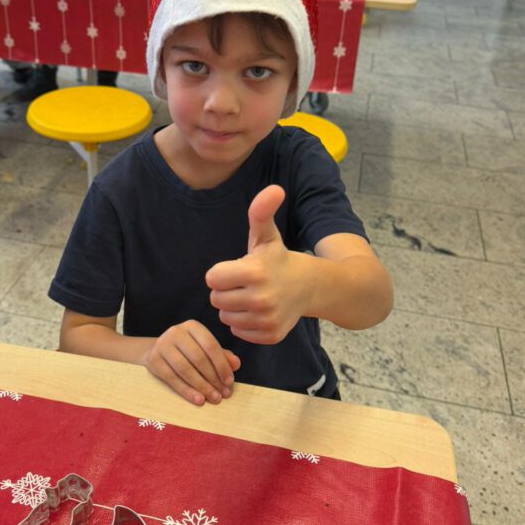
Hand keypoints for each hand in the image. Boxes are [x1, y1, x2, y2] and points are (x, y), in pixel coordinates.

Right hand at [143, 319, 239, 405]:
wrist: (157, 351)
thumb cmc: (187, 350)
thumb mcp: (204, 349)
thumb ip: (222, 356)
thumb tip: (236, 364)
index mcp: (192, 326)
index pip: (211, 345)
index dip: (222, 365)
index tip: (230, 382)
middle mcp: (176, 332)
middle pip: (198, 358)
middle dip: (213, 379)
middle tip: (223, 394)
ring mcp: (162, 345)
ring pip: (185, 369)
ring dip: (202, 387)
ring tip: (213, 398)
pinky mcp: (153, 359)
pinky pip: (172, 379)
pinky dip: (187, 391)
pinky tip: (198, 399)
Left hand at [206, 185, 305, 343]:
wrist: (312, 287)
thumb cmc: (280, 259)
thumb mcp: (267, 235)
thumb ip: (261, 212)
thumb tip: (275, 189)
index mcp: (254, 272)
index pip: (212, 279)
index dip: (222, 272)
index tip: (238, 268)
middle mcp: (261, 299)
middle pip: (216, 300)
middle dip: (227, 290)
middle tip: (245, 283)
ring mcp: (266, 319)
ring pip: (226, 318)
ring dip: (234, 308)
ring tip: (252, 296)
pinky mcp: (270, 335)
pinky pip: (239, 333)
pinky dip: (246, 324)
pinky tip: (259, 311)